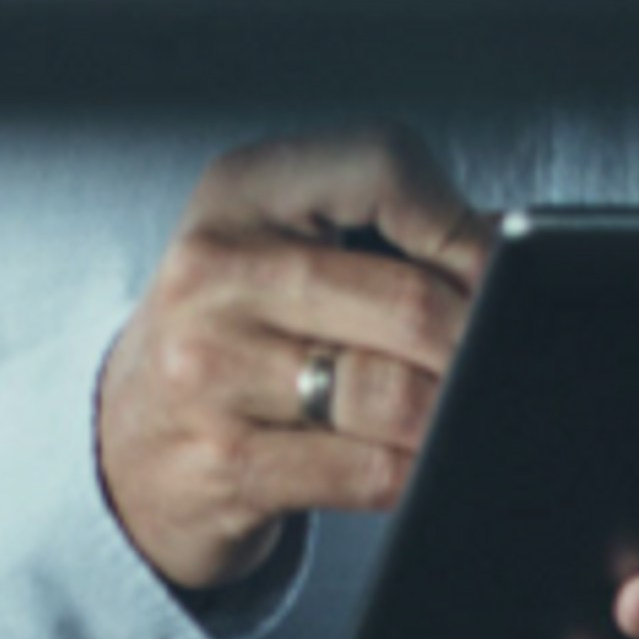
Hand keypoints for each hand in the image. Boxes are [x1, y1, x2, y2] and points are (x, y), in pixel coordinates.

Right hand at [96, 125, 496, 592]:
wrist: (125, 444)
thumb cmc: (231, 332)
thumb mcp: (278, 247)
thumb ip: (382, 232)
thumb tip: (513, 250)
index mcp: (240, 189)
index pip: (384, 166)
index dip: (460, 222)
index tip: (496, 268)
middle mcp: (215, 270)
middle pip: (407, 297)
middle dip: (480, 338)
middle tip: (510, 354)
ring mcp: (210, 370)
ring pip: (394, 393)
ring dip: (457, 411)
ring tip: (475, 408)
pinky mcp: (223, 463)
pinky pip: (366, 472)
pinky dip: (418, 470)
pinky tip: (426, 461)